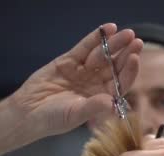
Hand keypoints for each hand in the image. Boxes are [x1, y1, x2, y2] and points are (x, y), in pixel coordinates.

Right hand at [7, 23, 142, 144]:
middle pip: (114, 66)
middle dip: (126, 54)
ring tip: (126, 34)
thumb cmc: (53, 119)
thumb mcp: (75, 115)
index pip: (120, 83)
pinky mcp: (70, 60)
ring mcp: (83, 70)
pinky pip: (85, 47)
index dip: (128, 71)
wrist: (28, 111)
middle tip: (136, 42)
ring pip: (102, 55)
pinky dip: (96, 38)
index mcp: (102, 98)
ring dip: (114, 43)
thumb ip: (93, 107)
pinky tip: (108, 28)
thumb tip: (112, 102)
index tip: (135, 59)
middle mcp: (96, 83)